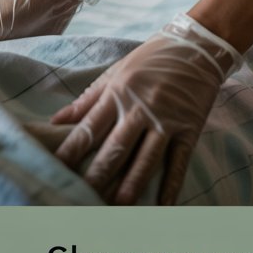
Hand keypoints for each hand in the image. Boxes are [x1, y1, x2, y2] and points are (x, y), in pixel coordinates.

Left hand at [51, 13, 241, 205]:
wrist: (197, 45)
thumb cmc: (152, 58)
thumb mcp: (117, 71)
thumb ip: (88, 98)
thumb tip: (56, 120)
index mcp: (119, 92)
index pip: (89, 128)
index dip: (71, 152)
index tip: (55, 172)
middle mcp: (140, 107)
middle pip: (115, 148)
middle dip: (98, 176)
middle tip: (81, 200)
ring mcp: (166, 119)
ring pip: (146, 158)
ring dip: (132, 184)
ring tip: (118, 207)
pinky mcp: (189, 127)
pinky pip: (179, 161)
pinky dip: (171, 185)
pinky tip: (163, 206)